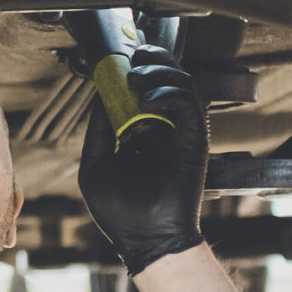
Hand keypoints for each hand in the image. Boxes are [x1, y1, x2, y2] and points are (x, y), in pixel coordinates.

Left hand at [78, 46, 207, 273]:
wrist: (146, 239)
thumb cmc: (119, 211)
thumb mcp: (95, 165)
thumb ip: (98, 130)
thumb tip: (99, 93)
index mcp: (141, 133)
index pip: (142, 89)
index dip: (134, 66)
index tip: (120, 52)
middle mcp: (163, 128)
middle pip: (165, 78)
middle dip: (150, 59)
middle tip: (134, 53)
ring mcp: (180, 131)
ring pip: (180, 82)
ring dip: (159, 70)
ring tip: (137, 75)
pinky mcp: (196, 137)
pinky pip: (188, 101)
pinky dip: (168, 91)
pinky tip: (148, 99)